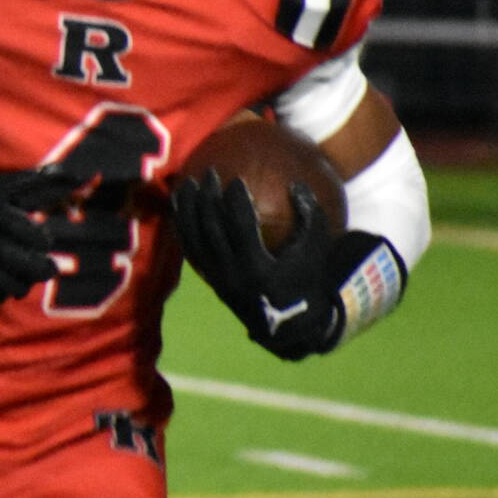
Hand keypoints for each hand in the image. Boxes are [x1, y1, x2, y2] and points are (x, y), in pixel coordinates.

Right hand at [0, 169, 73, 306]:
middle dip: (45, 270)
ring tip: (22, 275)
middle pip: (31, 267)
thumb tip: (76, 174)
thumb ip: (39, 179)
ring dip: (24, 284)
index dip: (44, 240)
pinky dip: (0, 294)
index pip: (38, 238)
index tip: (42, 239)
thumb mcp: (2, 187)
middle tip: (47, 268)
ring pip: (15, 287)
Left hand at [170, 170, 342, 359]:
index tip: (235, 179)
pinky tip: (180, 207)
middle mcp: (232, 275)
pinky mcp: (209, 280)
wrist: (288, 324)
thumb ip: (310, 216)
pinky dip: (183, 227)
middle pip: (211, 231)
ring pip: (194, 240)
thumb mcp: (316, 250)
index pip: (241, 228)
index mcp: (258, 268)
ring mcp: (217, 279)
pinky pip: (191, 250)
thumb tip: (296, 184)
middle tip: (209, 173)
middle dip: (207, 199)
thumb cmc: (307, 280)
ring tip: (187, 183)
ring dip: (188, 210)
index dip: (236, 203)